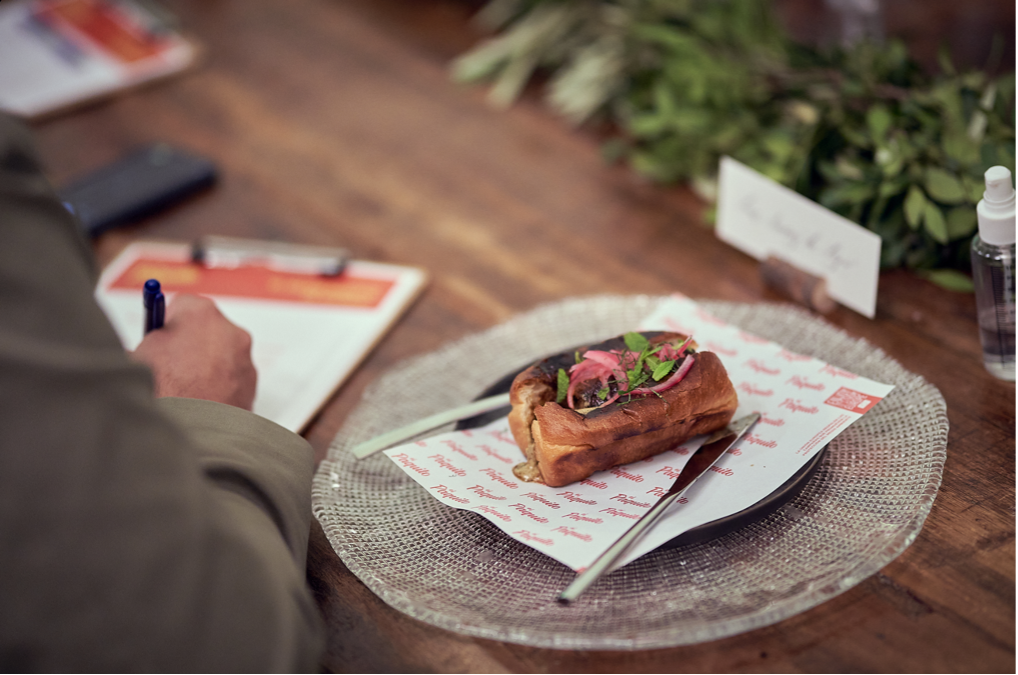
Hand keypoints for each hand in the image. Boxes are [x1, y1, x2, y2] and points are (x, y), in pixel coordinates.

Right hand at [132, 294, 256, 409]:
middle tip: (171, 364)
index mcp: (200, 313)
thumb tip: (152, 341)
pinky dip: (219, 385)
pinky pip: (232, 377)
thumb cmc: (161, 390)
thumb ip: (151, 339)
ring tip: (185, 389)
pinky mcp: (252, 384)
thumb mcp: (139, 355)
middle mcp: (229, 330)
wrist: (191, 432)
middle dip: (191, 343)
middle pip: (207, 329)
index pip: (183, 305)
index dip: (168, 323)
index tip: (161, 335)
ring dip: (207, 365)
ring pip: (222, 354)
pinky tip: (201, 401)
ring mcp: (244, 358)